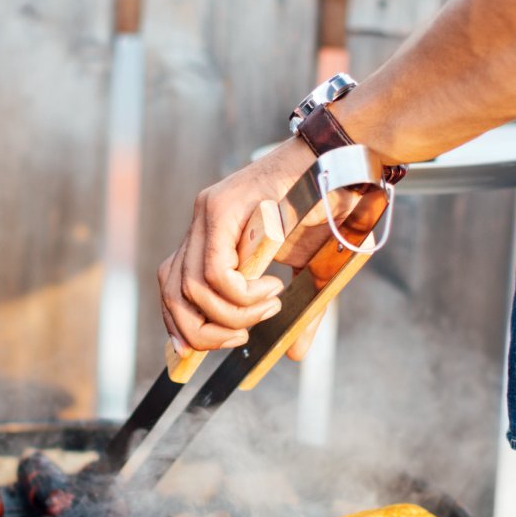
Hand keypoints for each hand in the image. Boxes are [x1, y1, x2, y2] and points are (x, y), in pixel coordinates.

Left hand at [157, 137, 360, 358]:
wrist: (343, 162)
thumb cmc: (327, 212)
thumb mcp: (309, 272)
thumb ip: (298, 312)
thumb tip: (295, 354)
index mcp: (211, 235)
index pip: (171, 285)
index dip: (178, 324)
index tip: (199, 349)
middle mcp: (202, 222)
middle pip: (172, 291)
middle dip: (201, 332)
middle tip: (240, 337)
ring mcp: (208, 211)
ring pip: (193, 286)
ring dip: (232, 314)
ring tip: (268, 306)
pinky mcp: (223, 206)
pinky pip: (215, 271)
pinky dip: (241, 294)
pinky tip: (270, 288)